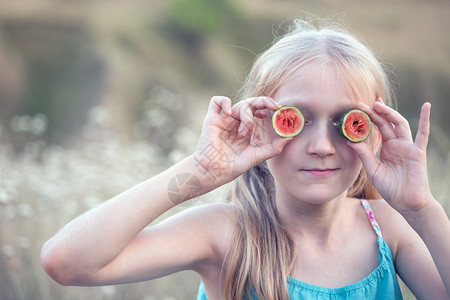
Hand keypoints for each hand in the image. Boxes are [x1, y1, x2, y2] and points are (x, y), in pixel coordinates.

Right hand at [193, 96, 291, 187]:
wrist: (214, 172)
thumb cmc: (233, 166)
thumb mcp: (257, 156)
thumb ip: (274, 148)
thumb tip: (290, 138)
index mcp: (247, 128)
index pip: (259, 110)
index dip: (269, 107)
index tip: (279, 110)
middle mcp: (236, 122)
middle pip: (251, 103)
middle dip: (263, 101)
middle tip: (274, 106)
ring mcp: (224, 119)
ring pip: (239, 104)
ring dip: (246, 115)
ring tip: (244, 132)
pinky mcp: (212, 119)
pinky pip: (217, 101)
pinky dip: (225, 102)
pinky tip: (230, 113)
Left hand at [349, 97, 432, 214]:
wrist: (406, 203)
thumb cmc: (391, 188)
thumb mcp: (373, 170)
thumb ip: (364, 155)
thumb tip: (350, 141)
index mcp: (386, 148)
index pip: (377, 128)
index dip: (368, 118)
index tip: (356, 109)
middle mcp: (397, 144)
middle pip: (385, 123)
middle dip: (374, 112)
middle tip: (360, 104)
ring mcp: (408, 146)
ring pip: (399, 124)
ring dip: (389, 113)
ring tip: (377, 104)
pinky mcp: (417, 152)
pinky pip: (423, 134)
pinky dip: (425, 119)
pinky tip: (426, 106)